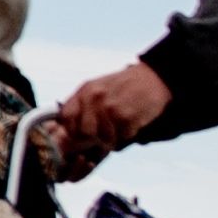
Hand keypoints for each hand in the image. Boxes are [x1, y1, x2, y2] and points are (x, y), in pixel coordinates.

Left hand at [56, 63, 171, 151]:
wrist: (152, 78)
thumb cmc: (122, 87)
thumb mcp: (96, 88)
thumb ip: (81, 106)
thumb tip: (65, 131)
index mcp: (84, 91)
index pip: (66, 117)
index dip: (71, 130)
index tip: (81, 133)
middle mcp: (95, 98)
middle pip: (84, 132)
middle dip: (94, 138)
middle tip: (105, 133)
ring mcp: (111, 107)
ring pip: (104, 139)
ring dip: (113, 138)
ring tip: (120, 125)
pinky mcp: (128, 116)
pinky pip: (122, 138)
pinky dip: (127, 134)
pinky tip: (132, 121)